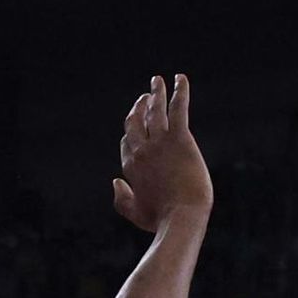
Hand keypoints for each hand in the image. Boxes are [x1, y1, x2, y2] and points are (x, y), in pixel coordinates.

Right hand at [113, 74, 212, 231]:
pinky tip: (181, 78)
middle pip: (135, 121)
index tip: (137, 124)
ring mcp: (159, 142)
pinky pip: (178, 108)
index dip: (131, 131)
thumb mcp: (135, 213)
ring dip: (155, 93)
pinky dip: (179, 91)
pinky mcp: (180, 139)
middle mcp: (141, 150)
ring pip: (155, 110)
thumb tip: (115, 181)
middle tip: (145, 97)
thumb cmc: (161, 219)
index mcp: (130, 167)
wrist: (181, 217)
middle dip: (138, 107)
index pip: (127, 141)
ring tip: (157, 81)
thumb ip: (121, 199)